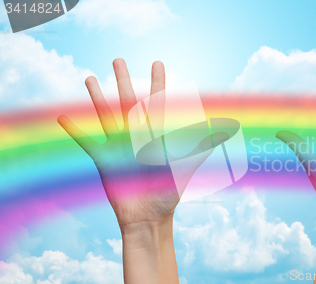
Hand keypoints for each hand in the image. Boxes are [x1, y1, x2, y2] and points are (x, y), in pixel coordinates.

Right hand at [58, 59, 225, 283]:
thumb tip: (226, 130)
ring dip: (97, 97)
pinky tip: (63, 116)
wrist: (150, 217)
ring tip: (90, 78)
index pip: (157, 103)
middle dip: (123, 80)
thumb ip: (201, 145)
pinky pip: (87, 142)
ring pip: (106, 115)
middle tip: (118, 60)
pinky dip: (75, 130)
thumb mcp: (186, 166)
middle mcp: (137, 136)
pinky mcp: (104, 160)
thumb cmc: (169, 192)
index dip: (158, 83)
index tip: (158, 64)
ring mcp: (119, 146)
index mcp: (157, 135)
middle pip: (128, 101)